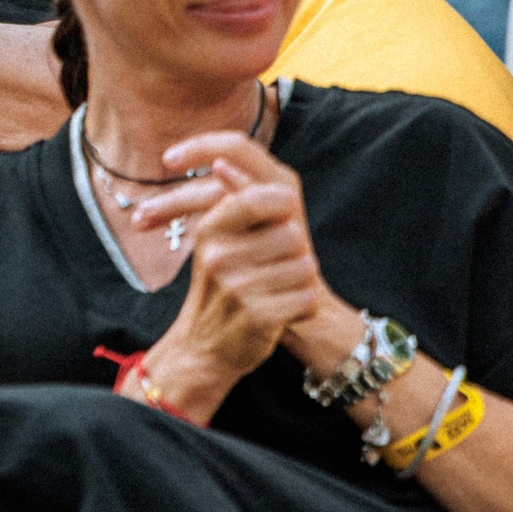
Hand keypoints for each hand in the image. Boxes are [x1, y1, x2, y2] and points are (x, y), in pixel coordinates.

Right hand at [133, 133, 327, 420]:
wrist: (206, 348)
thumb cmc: (221, 285)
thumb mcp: (216, 238)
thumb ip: (229, 198)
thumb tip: (223, 163)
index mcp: (209, 229)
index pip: (257, 196)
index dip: (280, 202)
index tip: (283, 210)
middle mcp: (218, 256)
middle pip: (291, 231)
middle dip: (293, 246)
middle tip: (273, 263)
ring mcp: (238, 288)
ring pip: (304, 264)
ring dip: (299, 277)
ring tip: (276, 288)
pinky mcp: (259, 317)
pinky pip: (307, 296)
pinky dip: (303, 303)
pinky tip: (283, 310)